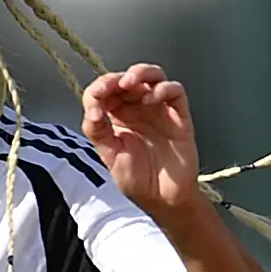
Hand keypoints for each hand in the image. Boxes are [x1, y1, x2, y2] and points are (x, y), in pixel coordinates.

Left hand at [80, 64, 207, 219]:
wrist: (164, 199)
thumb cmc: (138, 179)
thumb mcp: (110, 156)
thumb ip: (98, 131)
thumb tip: (92, 107)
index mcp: (116, 116)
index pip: (105, 91)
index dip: (99, 88)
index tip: (96, 96)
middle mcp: (136, 108)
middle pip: (127, 78)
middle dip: (118, 79)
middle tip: (115, 86)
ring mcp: (158, 109)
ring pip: (152, 75)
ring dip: (141, 72)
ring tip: (131, 83)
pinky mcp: (178, 114)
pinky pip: (175, 91)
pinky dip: (164, 88)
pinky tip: (153, 98)